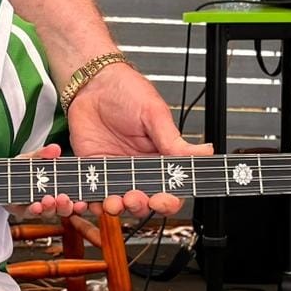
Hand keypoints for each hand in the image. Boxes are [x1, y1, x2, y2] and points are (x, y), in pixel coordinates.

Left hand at [19, 143, 87, 217]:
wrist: (1, 175)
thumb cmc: (21, 169)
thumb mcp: (33, 158)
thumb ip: (43, 153)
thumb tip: (55, 149)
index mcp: (58, 189)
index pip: (73, 200)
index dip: (79, 204)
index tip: (82, 202)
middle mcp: (50, 202)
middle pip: (63, 210)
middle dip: (65, 206)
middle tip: (63, 199)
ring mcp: (37, 208)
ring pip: (48, 213)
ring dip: (50, 208)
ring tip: (48, 201)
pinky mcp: (22, 211)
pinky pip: (29, 214)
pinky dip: (33, 210)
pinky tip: (35, 206)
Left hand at [67, 64, 212, 217]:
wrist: (93, 83)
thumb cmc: (127, 92)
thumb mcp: (154, 114)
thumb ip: (174, 139)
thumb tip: (205, 152)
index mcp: (158, 157)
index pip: (168, 188)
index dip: (167, 200)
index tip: (162, 199)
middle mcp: (137, 168)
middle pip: (143, 201)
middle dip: (139, 205)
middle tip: (134, 197)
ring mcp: (114, 171)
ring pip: (117, 201)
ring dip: (115, 207)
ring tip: (112, 201)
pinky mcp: (93, 169)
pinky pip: (91, 191)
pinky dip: (88, 201)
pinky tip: (86, 201)